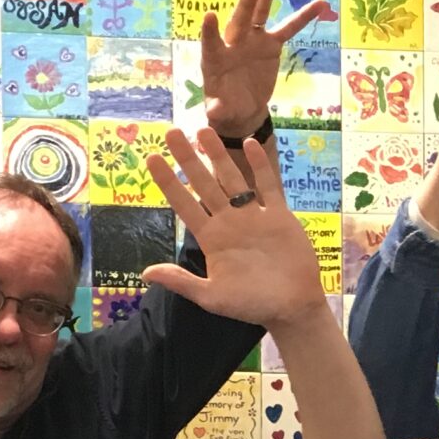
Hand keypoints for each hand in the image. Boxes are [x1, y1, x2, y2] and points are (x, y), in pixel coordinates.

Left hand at [141, 128, 322, 328]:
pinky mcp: (279, 216)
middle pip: (204, 184)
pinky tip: (250, 144)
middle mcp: (229, 222)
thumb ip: (182, 281)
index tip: (152, 159)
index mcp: (212, 239)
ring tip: (203, 130)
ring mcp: (254, 217)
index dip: (168, 183)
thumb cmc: (251, 305)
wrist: (292, 308)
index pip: (184, 205)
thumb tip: (146, 273)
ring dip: (219, 156)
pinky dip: (260, 166)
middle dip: (188, 159)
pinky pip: (268, 186)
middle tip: (172, 132)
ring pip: (233, 179)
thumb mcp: (212, 297)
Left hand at [200, 0, 328, 137]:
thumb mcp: (220, 111)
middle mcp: (234, 42)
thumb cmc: (225, 107)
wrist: (241, 107)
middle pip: (240, 19)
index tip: (210, 15)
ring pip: (260, 13)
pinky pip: (289, 29)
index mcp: (216, 57)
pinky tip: (320, 4)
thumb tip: (215, 114)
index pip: (211, 41)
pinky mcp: (271, 45)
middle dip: (247, 2)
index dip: (210, 30)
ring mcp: (254, 40)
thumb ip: (218, 109)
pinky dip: (303, 16)